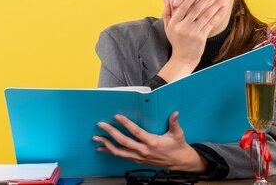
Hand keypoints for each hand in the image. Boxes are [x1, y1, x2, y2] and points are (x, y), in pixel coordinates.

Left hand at [93, 112, 207, 171]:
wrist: (178, 162)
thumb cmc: (177, 147)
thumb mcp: (178, 134)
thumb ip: (174, 123)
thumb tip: (175, 113)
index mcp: (152, 142)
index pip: (136, 132)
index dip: (126, 124)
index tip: (117, 117)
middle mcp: (144, 150)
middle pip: (124, 142)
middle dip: (111, 133)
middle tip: (102, 125)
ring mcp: (139, 156)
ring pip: (120, 152)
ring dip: (107, 144)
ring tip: (97, 138)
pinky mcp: (138, 159)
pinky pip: (122, 156)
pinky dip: (111, 151)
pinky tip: (103, 148)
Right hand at [158, 0, 226, 81]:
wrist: (183, 58)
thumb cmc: (177, 41)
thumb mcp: (168, 28)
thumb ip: (167, 14)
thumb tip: (168, 0)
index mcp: (174, 23)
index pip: (183, 7)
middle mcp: (182, 27)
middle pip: (196, 9)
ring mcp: (192, 32)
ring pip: (205, 15)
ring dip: (214, 5)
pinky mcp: (201, 37)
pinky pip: (211, 23)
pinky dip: (217, 15)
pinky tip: (222, 9)